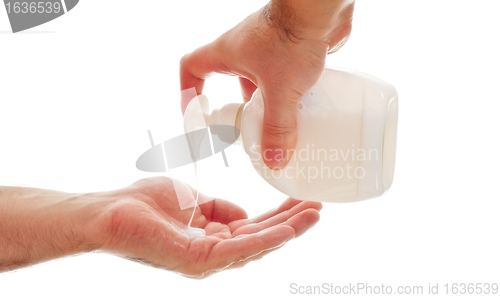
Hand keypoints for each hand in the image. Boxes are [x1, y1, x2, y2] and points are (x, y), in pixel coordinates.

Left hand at [0, 177, 321, 277]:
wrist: (111, 211)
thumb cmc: (145, 206)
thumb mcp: (194, 201)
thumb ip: (220, 210)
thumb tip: (244, 216)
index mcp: (214, 239)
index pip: (255, 228)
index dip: (280, 216)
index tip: (302, 200)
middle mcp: (215, 254)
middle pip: (262, 239)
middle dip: (292, 223)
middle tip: (318, 207)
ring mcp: (207, 260)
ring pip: (257, 246)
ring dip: (288, 230)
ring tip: (313, 214)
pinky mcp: (197, 261)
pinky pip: (239, 249)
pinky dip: (266, 238)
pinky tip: (288, 228)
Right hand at [180, 0, 353, 168]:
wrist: (321, 6)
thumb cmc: (291, 35)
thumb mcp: (280, 90)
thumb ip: (277, 126)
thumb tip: (273, 160)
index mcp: (226, 54)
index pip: (192, 69)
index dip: (188, 91)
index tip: (198, 114)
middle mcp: (244, 51)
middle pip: (231, 85)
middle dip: (239, 110)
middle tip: (250, 132)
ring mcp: (268, 50)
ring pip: (261, 84)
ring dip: (269, 105)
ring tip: (282, 127)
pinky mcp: (291, 51)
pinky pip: (284, 78)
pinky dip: (289, 94)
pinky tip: (303, 110)